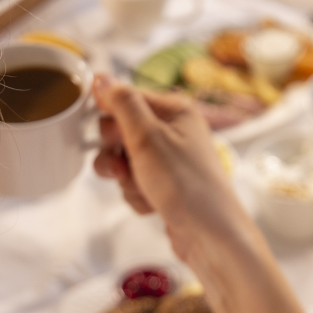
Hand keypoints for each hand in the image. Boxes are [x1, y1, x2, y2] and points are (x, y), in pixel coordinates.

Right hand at [91, 74, 312, 312]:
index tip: (108, 137)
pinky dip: (137, 195)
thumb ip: (122, 104)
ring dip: (127, 179)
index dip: (110, 119)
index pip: (125, 98)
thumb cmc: (186, 185)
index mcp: (176, 110)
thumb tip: (101, 77)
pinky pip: (135, 184)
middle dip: (116, 154)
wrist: (211, 236)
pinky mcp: (167, 186)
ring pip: (124, 161)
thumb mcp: (148, 137)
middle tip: (127, 168)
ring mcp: (171, 160)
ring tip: (145, 190)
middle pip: (121, 131)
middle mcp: (175, 131)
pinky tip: (154, 205)